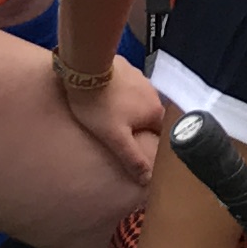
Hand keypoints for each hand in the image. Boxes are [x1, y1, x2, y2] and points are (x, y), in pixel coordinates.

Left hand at [56, 49, 162, 185]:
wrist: (85, 68)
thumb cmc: (99, 106)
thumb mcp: (114, 138)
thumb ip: (133, 158)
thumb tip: (148, 179)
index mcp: (154, 112)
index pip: (161, 133)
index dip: (152, 141)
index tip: (142, 147)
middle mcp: (153, 94)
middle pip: (150, 115)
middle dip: (140, 124)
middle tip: (123, 133)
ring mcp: (141, 78)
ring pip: (139, 99)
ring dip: (131, 107)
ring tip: (113, 115)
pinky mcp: (127, 67)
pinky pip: (129, 85)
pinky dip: (122, 92)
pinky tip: (108, 96)